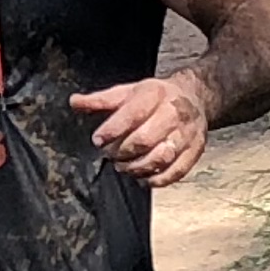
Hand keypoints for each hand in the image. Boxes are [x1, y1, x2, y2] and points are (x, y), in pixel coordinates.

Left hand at [70, 71, 211, 186]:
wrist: (195, 98)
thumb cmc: (155, 97)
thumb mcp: (128, 91)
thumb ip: (101, 100)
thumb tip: (74, 102)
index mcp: (155, 94)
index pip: (133, 114)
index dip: (112, 130)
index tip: (97, 140)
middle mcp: (174, 113)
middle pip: (146, 139)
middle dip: (123, 152)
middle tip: (110, 156)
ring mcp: (187, 134)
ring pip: (162, 158)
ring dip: (137, 168)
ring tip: (124, 167)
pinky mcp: (195, 151)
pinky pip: (176, 171)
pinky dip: (156, 179)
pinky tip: (142, 177)